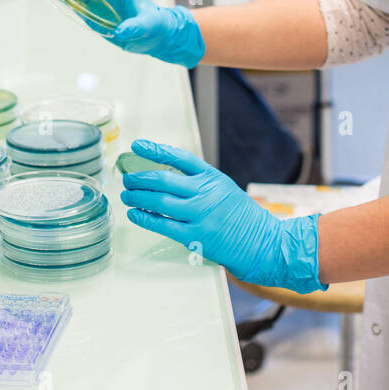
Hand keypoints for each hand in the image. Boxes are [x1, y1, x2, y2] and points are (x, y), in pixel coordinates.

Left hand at [120, 139, 324, 294]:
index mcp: (212, 177)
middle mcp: (205, 193)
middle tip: (127, 178)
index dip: (156, 150)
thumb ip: (201, 183)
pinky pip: (163, 225)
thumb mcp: (225, 189)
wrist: (263, 243)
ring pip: (159, 202)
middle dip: (140, 178)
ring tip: (126, 195)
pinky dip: (144, 218)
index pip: (179, 158)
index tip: (138, 146)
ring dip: (138, 197)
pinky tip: (134, 214)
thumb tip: (168, 178)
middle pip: (163, 180)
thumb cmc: (242, 216)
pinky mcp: (195, 237)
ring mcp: (200, 215)